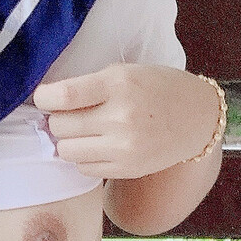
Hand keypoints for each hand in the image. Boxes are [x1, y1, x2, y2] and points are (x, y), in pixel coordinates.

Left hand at [31, 64, 222, 179]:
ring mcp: (125, 147)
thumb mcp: (126, 72)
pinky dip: (83, 157)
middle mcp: (121, 117)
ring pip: (67, 150)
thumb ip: (90, 85)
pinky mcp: (127, 168)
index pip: (63, 96)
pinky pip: (84, 168)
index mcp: (119, 85)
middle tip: (69, 114)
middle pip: (60, 126)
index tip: (43, 98)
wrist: (197, 118)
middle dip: (57, 119)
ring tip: (82, 130)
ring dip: (67, 140)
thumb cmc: (158, 88)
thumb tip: (48, 104)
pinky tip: (97, 145)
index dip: (43, 98)